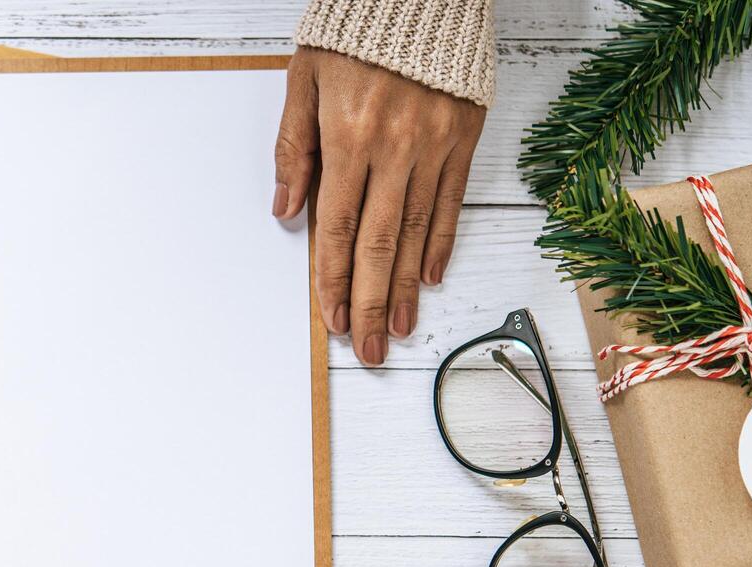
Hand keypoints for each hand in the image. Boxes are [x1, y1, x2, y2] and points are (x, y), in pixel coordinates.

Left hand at [273, 48, 486, 365]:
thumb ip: (293, 148)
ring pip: (416, 231)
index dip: (332, 280)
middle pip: (377, 243)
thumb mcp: (304, 77)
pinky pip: (450, 201)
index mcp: (347, 136)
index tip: (333, 320)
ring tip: (401, 328)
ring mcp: (433, 144)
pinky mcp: (465, 135)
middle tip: (370, 350)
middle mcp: (393, 147)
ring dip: (406, 287)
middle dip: (371, 303)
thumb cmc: (355, 28)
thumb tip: (286, 212)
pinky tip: (431, 277)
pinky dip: (440, 242)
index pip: (336, 227)